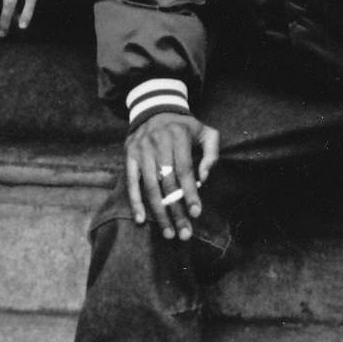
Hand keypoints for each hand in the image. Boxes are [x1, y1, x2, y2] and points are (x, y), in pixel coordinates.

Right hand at [124, 110, 220, 241]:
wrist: (155, 108)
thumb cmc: (184, 127)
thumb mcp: (205, 132)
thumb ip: (211, 153)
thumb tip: (205, 178)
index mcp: (178, 136)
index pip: (185, 170)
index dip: (190, 193)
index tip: (196, 213)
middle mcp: (158, 142)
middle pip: (168, 183)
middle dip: (176, 210)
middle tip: (184, 233)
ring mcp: (142, 149)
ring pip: (150, 186)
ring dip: (159, 212)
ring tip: (168, 233)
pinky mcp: (130, 155)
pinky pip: (132, 182)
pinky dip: (135, 202)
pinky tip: (142, 220)